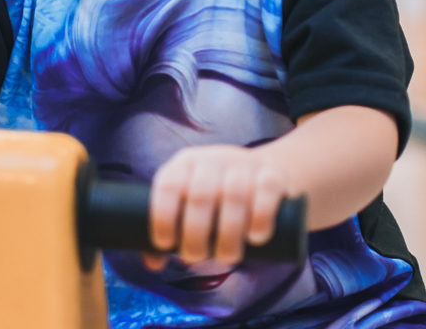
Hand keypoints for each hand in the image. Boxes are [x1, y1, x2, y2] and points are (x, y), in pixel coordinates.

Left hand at [146, 145, 286, 269]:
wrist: (263, 172)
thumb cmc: (216, 198)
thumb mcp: (188, 205)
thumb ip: (169, 231)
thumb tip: (154, 264)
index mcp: (184, 165)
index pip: (167, 185)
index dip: (162, 217)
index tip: (166, 245)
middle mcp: (212, 160)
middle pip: (201, 195)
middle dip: (196, 235)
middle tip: (198, 257)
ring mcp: (243, 165)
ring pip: (235, 195)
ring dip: (229, 235)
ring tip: (227, 256)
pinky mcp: (272, 175)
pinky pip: (266, 191)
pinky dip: (260, 218)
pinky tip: (255, 238)